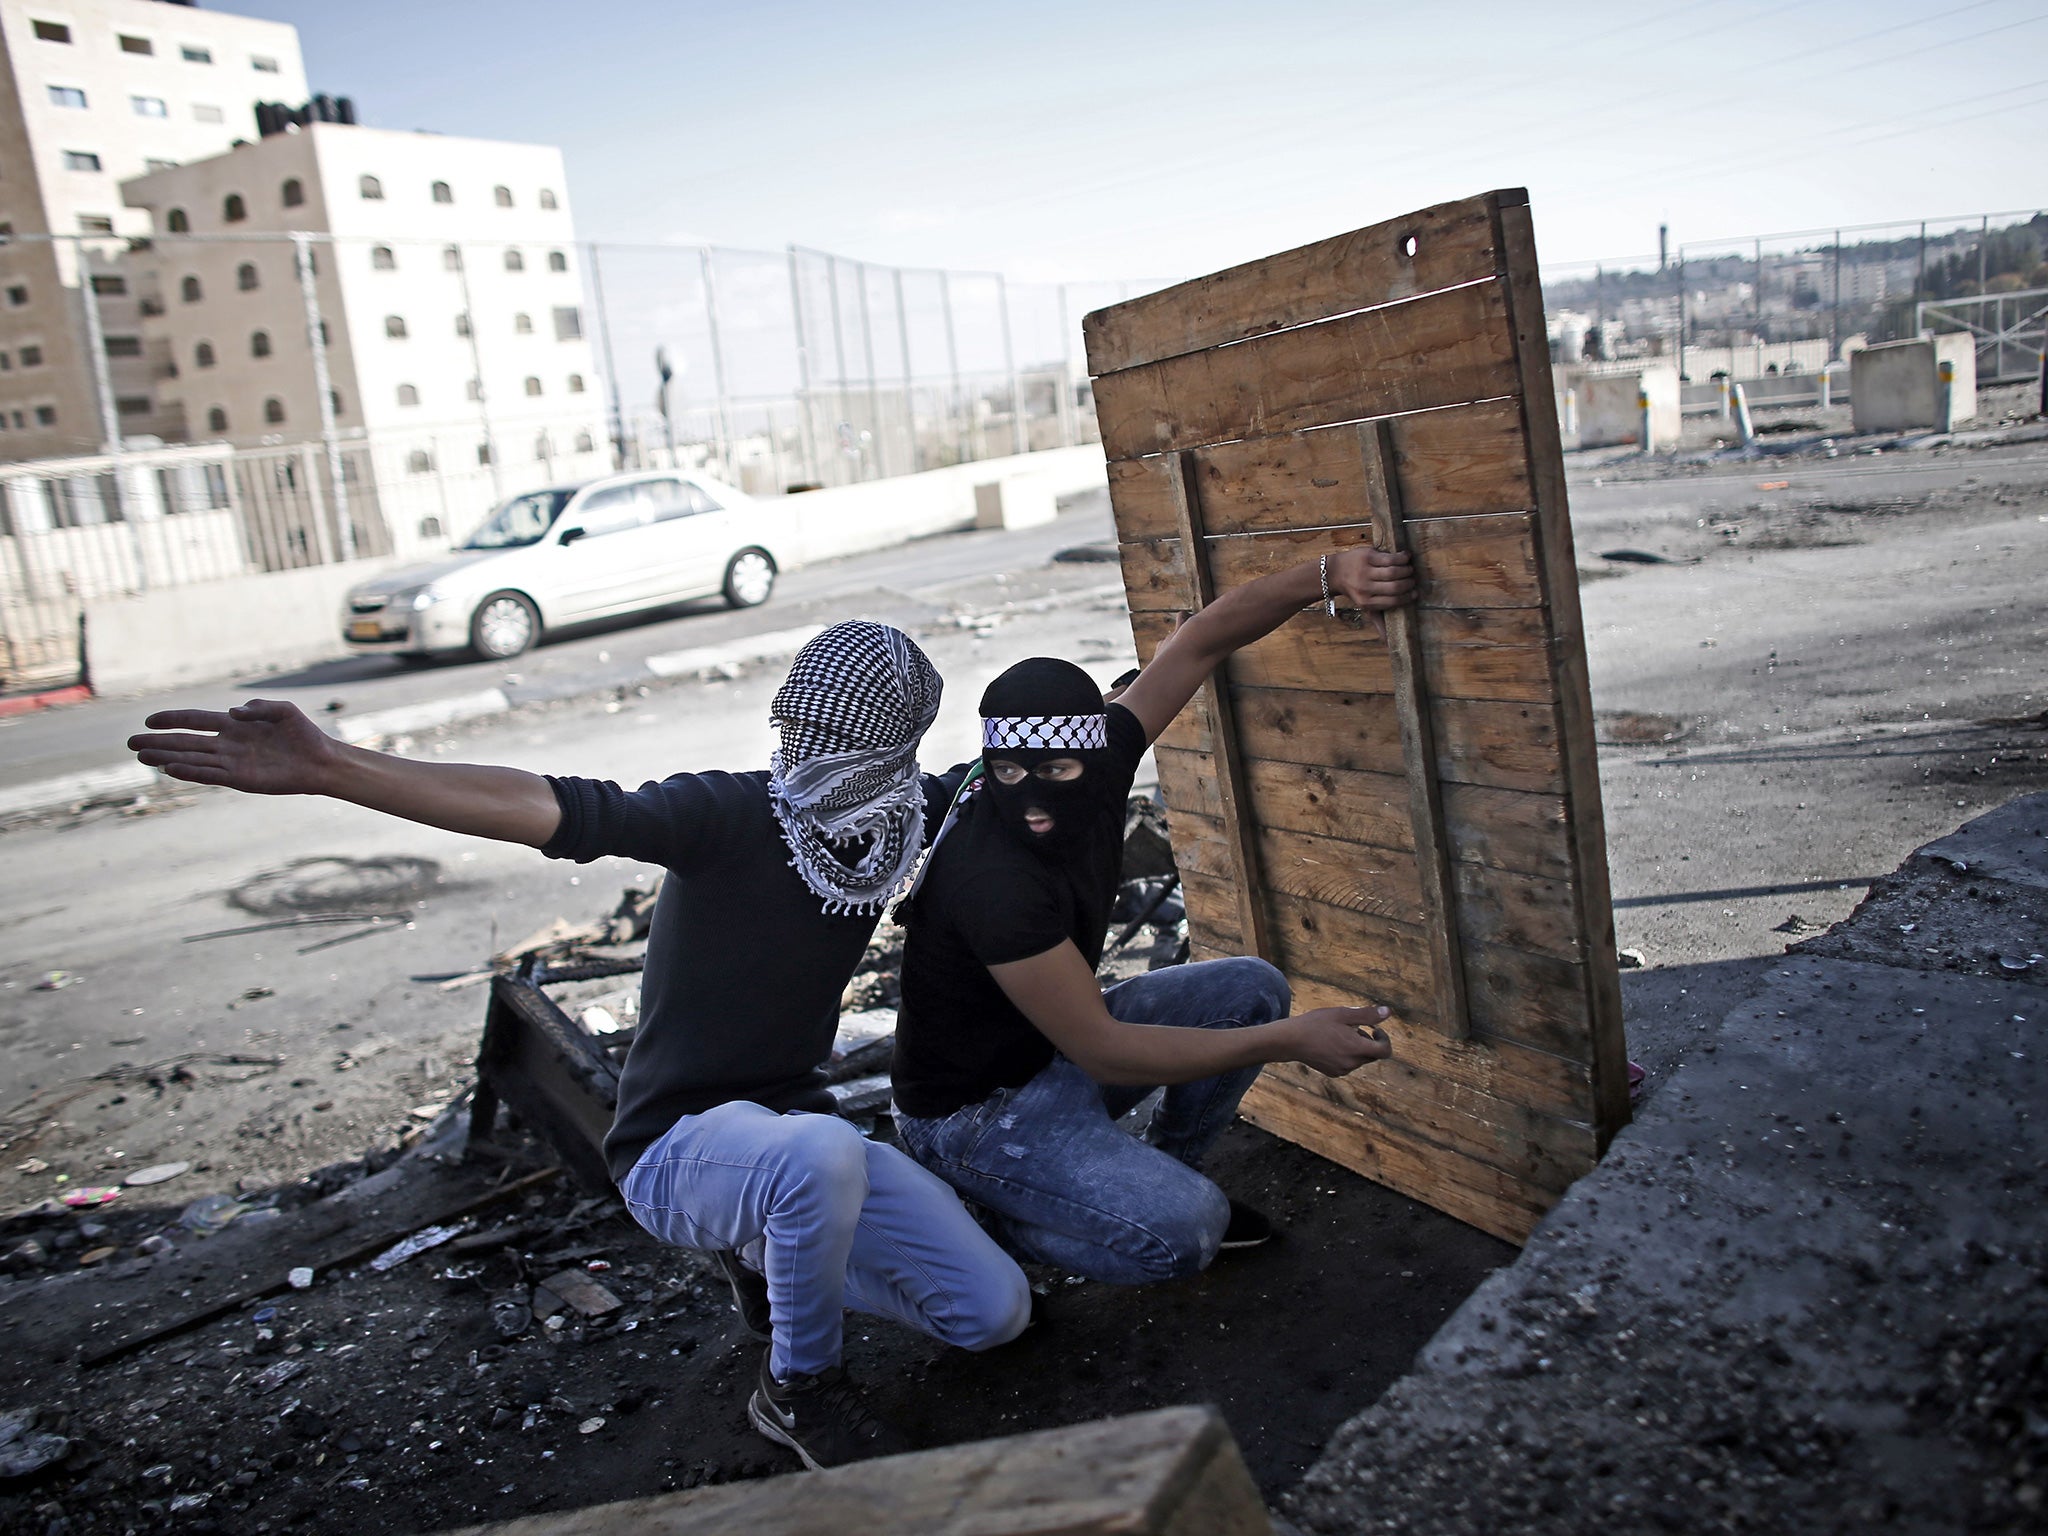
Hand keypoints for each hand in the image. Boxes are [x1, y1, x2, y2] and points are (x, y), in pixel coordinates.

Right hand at [128, 699, 339, 795]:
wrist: (321, 760)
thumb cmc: (303, 733)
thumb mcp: (283, 710)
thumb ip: (258, 707)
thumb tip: (232, 713)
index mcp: (233, 725)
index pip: (195, 720)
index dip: (172, 720)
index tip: (149, 720)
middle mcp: (227, 744)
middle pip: (185, 742)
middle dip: (158, 743)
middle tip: (131, 745)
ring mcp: (231, 762)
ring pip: (191, 759)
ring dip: (167, 759)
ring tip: (142, 757)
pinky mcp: (240, 779)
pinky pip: (209, 775)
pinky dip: (191, 773)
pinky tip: (171, 770)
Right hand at [1287, 1005, 1394, 1076]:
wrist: (1290, 1040)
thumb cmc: (1316, 1023)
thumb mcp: (1343, 1014)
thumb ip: (1367, 1015)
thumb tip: (1388, 1012)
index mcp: (1357, 1049)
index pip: (1385, 1051)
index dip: (1384, 1039)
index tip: (1375, 1029)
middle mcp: (1352, 1063)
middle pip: (1373, 1055)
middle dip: (1368, 1041)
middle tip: (1351, 1028)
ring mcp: (1342, 1070)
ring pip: (1360, 1059)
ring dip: (1356, 1047)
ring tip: (1337, 1034)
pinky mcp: (1333, 1073)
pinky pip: (1348, 1064)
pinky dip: (1346, 1054)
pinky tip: (1330, 1044)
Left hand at [1325, 546, 1415, 637]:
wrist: (1334, 572)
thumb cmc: (1356, 590)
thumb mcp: (1364, 607)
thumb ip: (1378, 621)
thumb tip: (1388, 642)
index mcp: (1366, 602)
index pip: (1393, 601)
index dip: (1407, 597)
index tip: (1415, 593)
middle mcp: (1365, 587)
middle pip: (1395, 586)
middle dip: (1408, 583)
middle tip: (1413, 581)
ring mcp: (1366, 571)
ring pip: (1394, 571)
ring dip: (1406, 570)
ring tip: (1410, 570)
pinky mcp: (1367, 556)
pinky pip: (1389, 558)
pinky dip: (1401, 557)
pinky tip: (1406, 557)